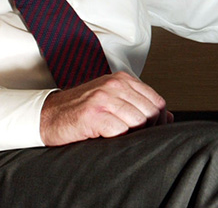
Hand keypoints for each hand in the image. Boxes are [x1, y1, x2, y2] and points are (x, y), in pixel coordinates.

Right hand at [40, 71, 172, 145]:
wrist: (48, 115)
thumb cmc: (81, 110)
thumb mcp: (113, 101)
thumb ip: (139, 105)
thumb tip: (169, 117)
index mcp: (122, 79)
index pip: (157, 101)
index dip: (157, 120)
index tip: (149, 130)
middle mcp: (114, 85)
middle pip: (150, 113)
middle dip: (147, 129)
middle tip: (133, 137)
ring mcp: (103, 98)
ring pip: (138, 122)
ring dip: (132, 135)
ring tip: (118, 137)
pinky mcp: (93, 115)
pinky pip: (120, 131)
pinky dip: (117, 139)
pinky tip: (107, 138)